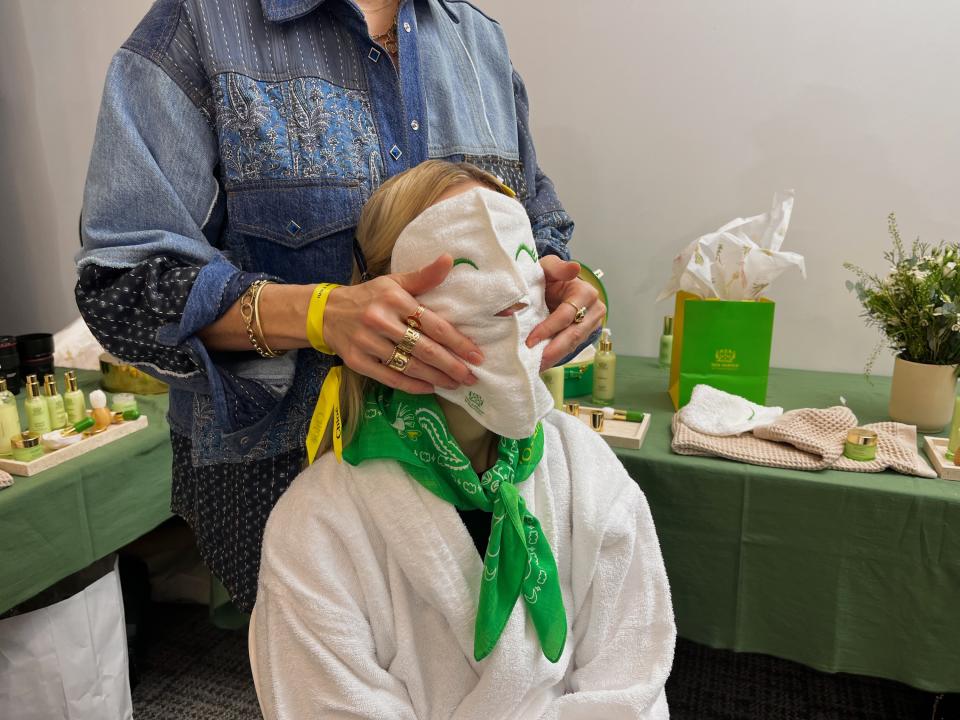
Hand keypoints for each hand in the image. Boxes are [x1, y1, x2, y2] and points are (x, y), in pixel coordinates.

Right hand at [322, 255, 483, 393]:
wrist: (326, 312)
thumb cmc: (369, 297)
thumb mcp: (394, 282)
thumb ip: (424, 276)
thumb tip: (450, 260)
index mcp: (394, 299)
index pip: (433, 324)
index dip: (457, 342)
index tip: (476, 354)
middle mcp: (380, 320)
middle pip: (424, 348)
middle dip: (451, 365)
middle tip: (471, 377)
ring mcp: (367, 343)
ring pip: (409, 365)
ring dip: (436, 378)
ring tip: (455, 383)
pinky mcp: (357, 361)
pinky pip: (390, 378)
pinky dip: (412, 385)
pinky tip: (429, 388)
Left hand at [527, 256, 605, 370]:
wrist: (555, 286)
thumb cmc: (551, 277)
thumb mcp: (550, 267)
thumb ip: (558, 267)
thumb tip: (573, 268)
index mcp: (585, 293)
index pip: (566, 314)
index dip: (548, 328)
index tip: (531, 340)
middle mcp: (593, 310)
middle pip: (573, 334)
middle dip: (553, 349)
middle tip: (536, 361)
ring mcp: (591, 325)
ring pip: (573, 344)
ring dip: (555, 357)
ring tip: (538, 366)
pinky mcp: (584, 335)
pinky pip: (571, 348)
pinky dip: (556, 356)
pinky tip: (543, 364)